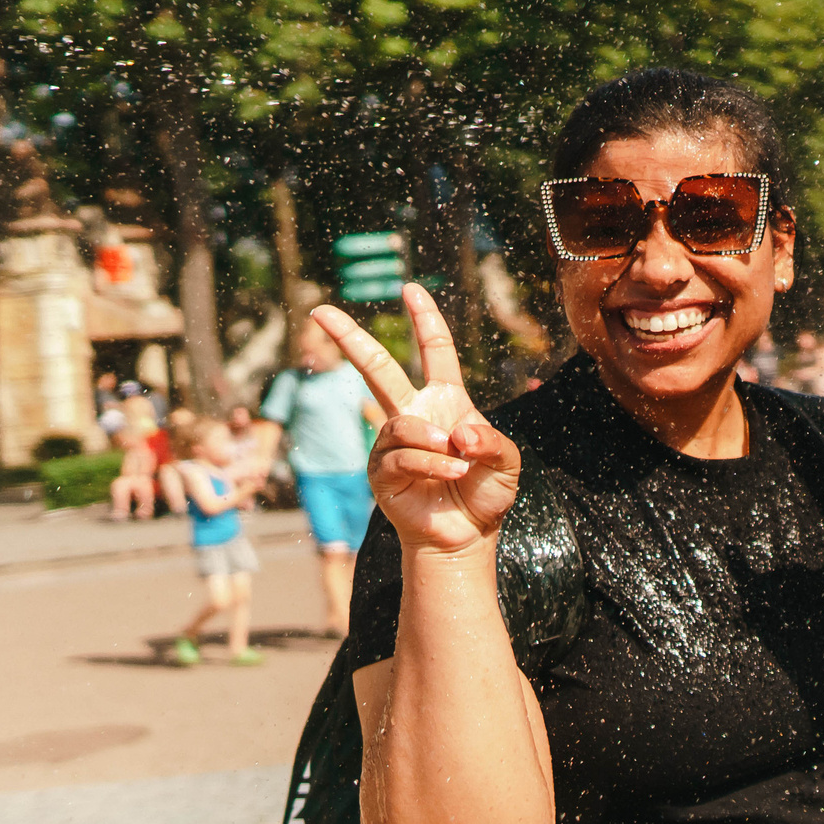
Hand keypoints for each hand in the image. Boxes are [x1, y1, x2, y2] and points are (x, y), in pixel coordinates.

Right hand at [311, 285, 520, 556]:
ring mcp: (392, 442)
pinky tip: (450, 473)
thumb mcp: (505, 462)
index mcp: (446, 401)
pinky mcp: (381, 472)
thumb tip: (459, 433)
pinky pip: (400, 456)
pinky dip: (430, 464)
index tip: (411, 289)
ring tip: (458, 463)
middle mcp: (413, 415)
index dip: (425, 319)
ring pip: (401, 424)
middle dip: (349, 338)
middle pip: (377, 368)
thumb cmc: (485, 493)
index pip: (434, 351)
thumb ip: (492, 442)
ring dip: (432, 442)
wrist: (467, 535)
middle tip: (318, 310)